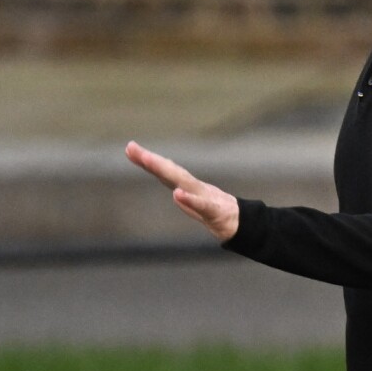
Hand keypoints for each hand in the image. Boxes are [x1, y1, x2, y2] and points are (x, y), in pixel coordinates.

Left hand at [125, 141, 239, 241]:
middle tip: (131, 147)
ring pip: (181, 181)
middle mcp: (193, 187)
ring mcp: (204, 197)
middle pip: (169, 171)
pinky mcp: (214, 211)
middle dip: (150, 160)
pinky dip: (189, 199)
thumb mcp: (200, 206)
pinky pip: (201, 204)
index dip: (147, 160)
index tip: (130, 148)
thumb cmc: (220, 212)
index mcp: (187, 187)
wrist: (241, 222)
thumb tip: (175, 194)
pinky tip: (177, 194)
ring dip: (165, 170)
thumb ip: (187, 199)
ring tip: (148, 160)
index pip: (164, 171)